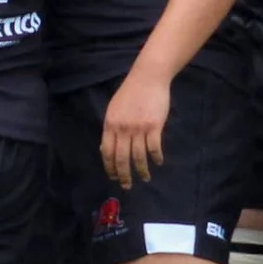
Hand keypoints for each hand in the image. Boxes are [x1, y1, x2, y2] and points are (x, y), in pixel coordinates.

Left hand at [101, 69, 171, 187]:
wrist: (148, 77)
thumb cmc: (130, 93)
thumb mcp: (114, 109)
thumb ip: (110, 129)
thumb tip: (105, 149)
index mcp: (110, 124)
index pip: (107, 152)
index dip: (109, 167)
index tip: (113, 177)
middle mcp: (122, 129)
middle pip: (121, 158)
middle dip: (124, 175)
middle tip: (127, 186)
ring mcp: (138, 128)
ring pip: (138, 156)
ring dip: (141, 170)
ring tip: (144, 178)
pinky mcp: (154, 126)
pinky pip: (154, 148)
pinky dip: (156, 157)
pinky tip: (158, 162)